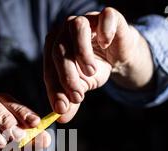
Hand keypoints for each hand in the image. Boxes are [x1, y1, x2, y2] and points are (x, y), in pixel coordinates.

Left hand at [44, 7, 153, 122]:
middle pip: (59, 49)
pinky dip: (105, 32)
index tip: (61, 108)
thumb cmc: (95, 68)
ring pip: (77, 28)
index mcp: (54, 47)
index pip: (49, 68)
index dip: (54, 89)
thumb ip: (70, 101)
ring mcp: (86, 19)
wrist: (119, 56)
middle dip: (67, 76)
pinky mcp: (107, 16)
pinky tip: (106, 45)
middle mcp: (65, 30)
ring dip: (82, 53)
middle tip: (78, 96)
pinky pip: (105, 17)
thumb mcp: (82, 87)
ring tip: (91, 73)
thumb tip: (61, 118)